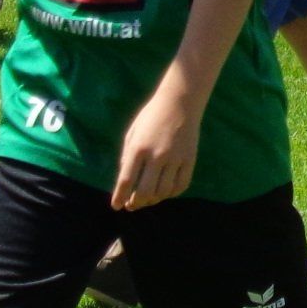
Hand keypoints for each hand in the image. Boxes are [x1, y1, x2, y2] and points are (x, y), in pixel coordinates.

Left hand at [112, 82, 200, 210]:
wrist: (180, 101)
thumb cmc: (152, 116)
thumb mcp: (133, 133)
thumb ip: (127, 156)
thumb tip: (126, 182)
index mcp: (138, 148)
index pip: (126, 180)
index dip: (119, 197)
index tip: (116, 206)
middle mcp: (157, 155)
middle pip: (145, 191)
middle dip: (136, 203)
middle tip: (132, 205)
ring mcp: (175, 157)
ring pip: (163, 191)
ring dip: (154, 200)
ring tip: (148, 199)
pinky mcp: (190, 158)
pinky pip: (181, 185)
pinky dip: (172, 193)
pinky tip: (165, 191)